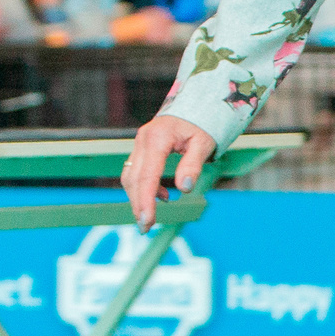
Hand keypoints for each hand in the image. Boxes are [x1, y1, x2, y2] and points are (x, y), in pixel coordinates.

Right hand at [121, 114, 214, 231]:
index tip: (147, 221)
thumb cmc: (201, 125)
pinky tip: (162, 196)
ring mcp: (139, 144)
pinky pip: (135, 171)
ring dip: (137, 198)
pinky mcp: (140, 149)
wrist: (193, 107)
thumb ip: (193, 164)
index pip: (147, 176)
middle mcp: (143, 140)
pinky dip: (143, 187)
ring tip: (151, 217)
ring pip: (130, 176)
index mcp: (158, 138)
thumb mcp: (204, 143)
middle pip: (134, 179)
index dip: (145, 201)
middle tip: (145, 228)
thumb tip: (184, 188)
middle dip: (138, 205)